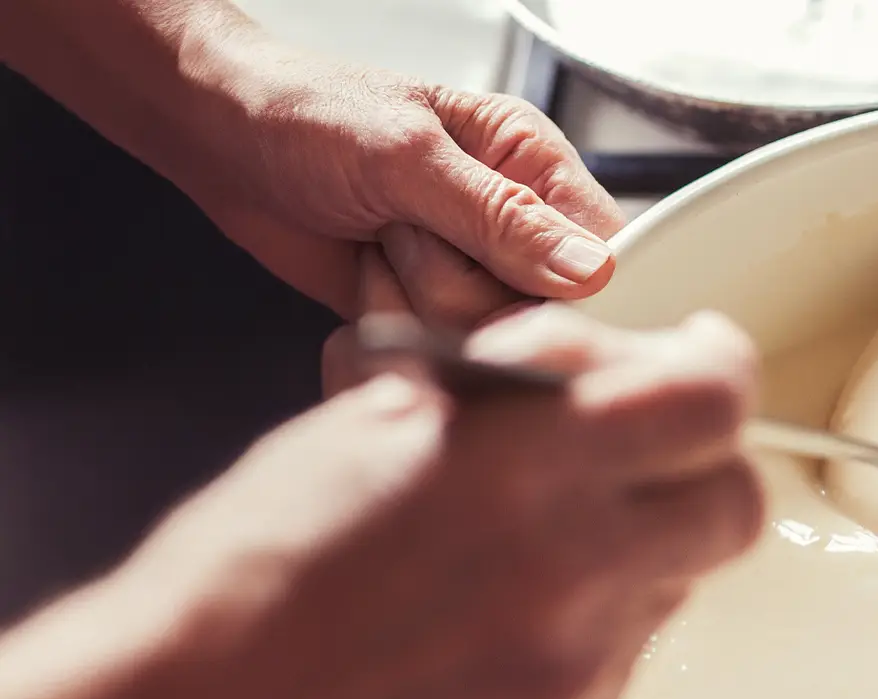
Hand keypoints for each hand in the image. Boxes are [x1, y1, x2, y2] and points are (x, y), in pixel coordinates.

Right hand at [115, 306, 762, 698]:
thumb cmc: (265, 555)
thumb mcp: (386, 412)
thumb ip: (521, 382)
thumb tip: (608, 364)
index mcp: (526, 462)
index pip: (712, 400)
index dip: (717, 367)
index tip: (697, 358)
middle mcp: (576, 562)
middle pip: (736, 501)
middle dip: (705, 461)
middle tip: (649, 444)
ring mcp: (583, 651)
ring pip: (688, 571)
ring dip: (650, 531)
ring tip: (550, 523)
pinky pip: (635, 637)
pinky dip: (604, 600)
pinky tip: (519, 593)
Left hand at [181, 30, 623, 327]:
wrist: (217, 137)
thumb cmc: (307, 114)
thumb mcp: (408, 157)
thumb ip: (502, 218)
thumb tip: (592, 271)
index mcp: (534, 162)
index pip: (607, 249)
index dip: (576, 288)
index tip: (524, 291)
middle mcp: (516, 222)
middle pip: (546, 310)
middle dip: (469, 288)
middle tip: (410, 233)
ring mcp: (474, 272)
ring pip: (487, 337)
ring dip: (418, 298)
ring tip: (382, 241)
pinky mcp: (430, 311)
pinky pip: (437, 352)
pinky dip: (392, 320)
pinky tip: (367, 273)